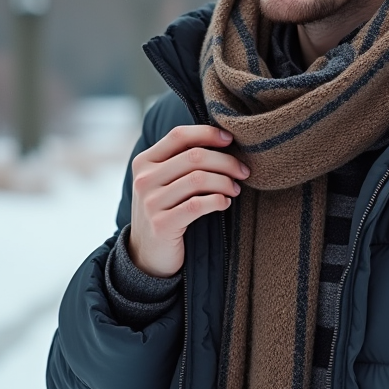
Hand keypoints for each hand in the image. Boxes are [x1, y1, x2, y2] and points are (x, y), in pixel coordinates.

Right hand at [128, 125, 247, 277]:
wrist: (147, 254)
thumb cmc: (166, 210)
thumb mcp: (165, 181)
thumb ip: (182, 160)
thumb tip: (224, 140)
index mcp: (145, 161)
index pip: (179, 135)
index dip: (208, 133)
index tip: (230, 140)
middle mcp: (144, 179)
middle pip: (194, 156)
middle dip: (226, 161)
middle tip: (243, 171)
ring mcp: (150, 202)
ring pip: (198, 179)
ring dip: (225, 182)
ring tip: (235, 189)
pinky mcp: (161, 225)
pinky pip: (197, 205)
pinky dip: (218, 201)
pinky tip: (225, 203)